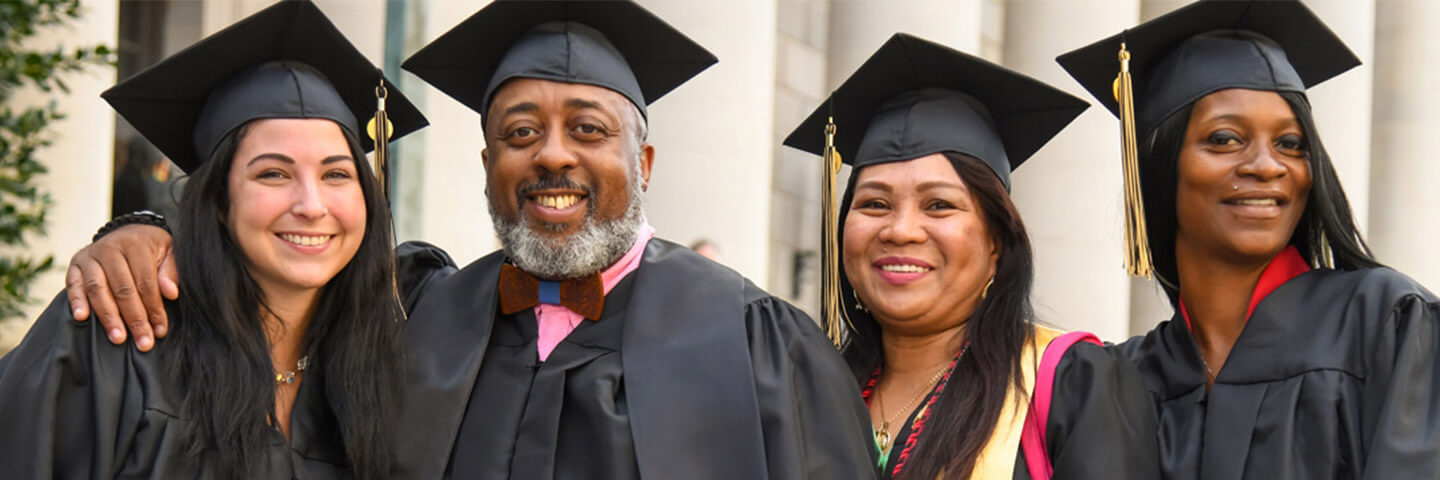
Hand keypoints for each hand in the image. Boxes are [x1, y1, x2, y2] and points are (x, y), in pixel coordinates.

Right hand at [65, 224, 176, 351]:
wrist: (129, 231)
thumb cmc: (152, 248)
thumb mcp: (169, 252)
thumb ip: (171, 271)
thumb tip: (171, 293)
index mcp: (136, 245)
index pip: (146, 283)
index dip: (154, 309)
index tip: (160, 330)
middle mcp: (110, 249)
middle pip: (122, 289)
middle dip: (134, 319)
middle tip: (143, 342)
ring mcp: (90, 256)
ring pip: (98, 289)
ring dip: (108, 316)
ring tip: (118, 338)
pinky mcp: (75, 264)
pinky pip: (73, 284)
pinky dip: (76, 301)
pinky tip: (82, 318)